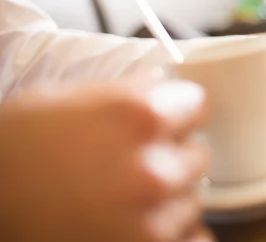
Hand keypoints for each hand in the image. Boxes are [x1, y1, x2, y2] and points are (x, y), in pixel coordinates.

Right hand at [0, 80, 212, 241]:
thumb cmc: (15, 150)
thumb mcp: (69, 100)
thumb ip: (129, 94)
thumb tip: (165, 86)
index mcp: (140, 116)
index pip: (199, 106)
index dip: (181, 112)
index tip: (173, 121)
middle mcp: (154, 168)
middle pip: (199, 155)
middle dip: (173, 155)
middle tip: (138, 162)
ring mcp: (153, 220)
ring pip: (192, 199)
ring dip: (169, 197)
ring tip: (126, 197)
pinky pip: (192, 240)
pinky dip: (173, 234)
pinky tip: (141, 224)